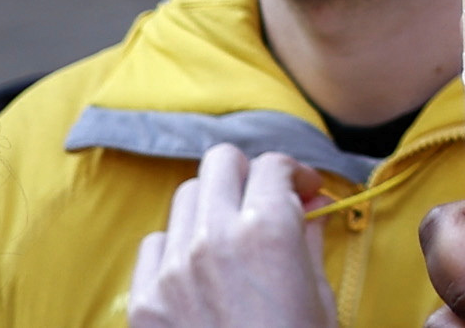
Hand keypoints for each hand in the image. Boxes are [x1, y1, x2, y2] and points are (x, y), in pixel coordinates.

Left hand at [130, 146, 331, 327]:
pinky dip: (177, 247)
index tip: (304, 193)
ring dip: (212, 206)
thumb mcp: (320, 297)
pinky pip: (154, 245)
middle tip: (265, 202)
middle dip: (248, 175)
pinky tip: (198, 272)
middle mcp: (214, 237)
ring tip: (230, 238)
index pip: (274, 165)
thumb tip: (309, 209)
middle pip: (221, 163)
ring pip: (185, 198)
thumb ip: (310, 239)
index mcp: (268, 229)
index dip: (295, 174)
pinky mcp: (144, 302)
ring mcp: (172, 269)